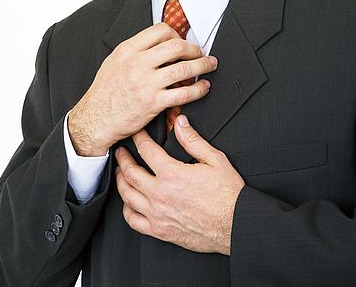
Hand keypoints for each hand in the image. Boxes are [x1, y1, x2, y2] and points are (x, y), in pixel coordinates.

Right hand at [68, 23, 216, 154]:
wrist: (95, 119)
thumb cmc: (104, 92)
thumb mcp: (114, 62)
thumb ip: (135, 50)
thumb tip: (159, 43)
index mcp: (128, 50)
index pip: (160, 30)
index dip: (176, 34)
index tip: (182, 41)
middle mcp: (137, 63)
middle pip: (176, 46)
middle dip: (194, 48)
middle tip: (200, 53)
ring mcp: (146, 83)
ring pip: (183, 68)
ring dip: (202, 65)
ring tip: (210, 65)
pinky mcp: (153, 103)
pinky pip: (184, 93)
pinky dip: (199, 89)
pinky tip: (204, 87)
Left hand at [115, 115, 244, 254]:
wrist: (235, 224)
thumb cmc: (228, 194)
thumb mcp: (214, 159)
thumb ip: (193, 140)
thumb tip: (180, 124)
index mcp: (172, 174)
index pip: (146, 150)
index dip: (139, 138)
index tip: (136, 134)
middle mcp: (160, 194)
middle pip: (131, 172)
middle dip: (123, 158)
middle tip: (121, 151)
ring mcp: (157, 214)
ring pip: (128, 196)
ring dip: (120, 181)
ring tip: (120, 173)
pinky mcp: (160, 231)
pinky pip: (133, 220)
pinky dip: (126, 209)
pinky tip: (129, 202)